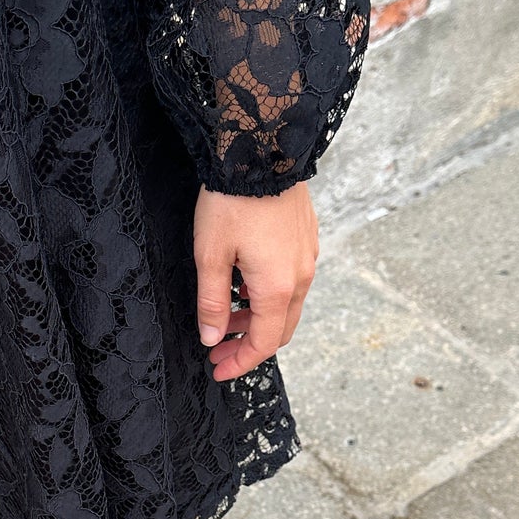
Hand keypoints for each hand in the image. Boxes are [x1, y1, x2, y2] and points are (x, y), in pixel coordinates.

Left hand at [193, 182, 318, 382]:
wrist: (263, 148)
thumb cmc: (232, 201)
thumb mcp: (210, 255)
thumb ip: (211, 301)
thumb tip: (212, 337)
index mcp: (278, 287)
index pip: (264, 343)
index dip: (241, 362)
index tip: (218, 370)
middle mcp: (301, 276)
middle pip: (279, 328)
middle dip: (249, 344)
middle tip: (218, 349)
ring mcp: (307, 256)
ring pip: (287, 304)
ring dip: (258, 318)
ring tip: (226, 316)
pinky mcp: (306, 238)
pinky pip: (292, 280)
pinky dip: (269, 295)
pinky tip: (244, 283)